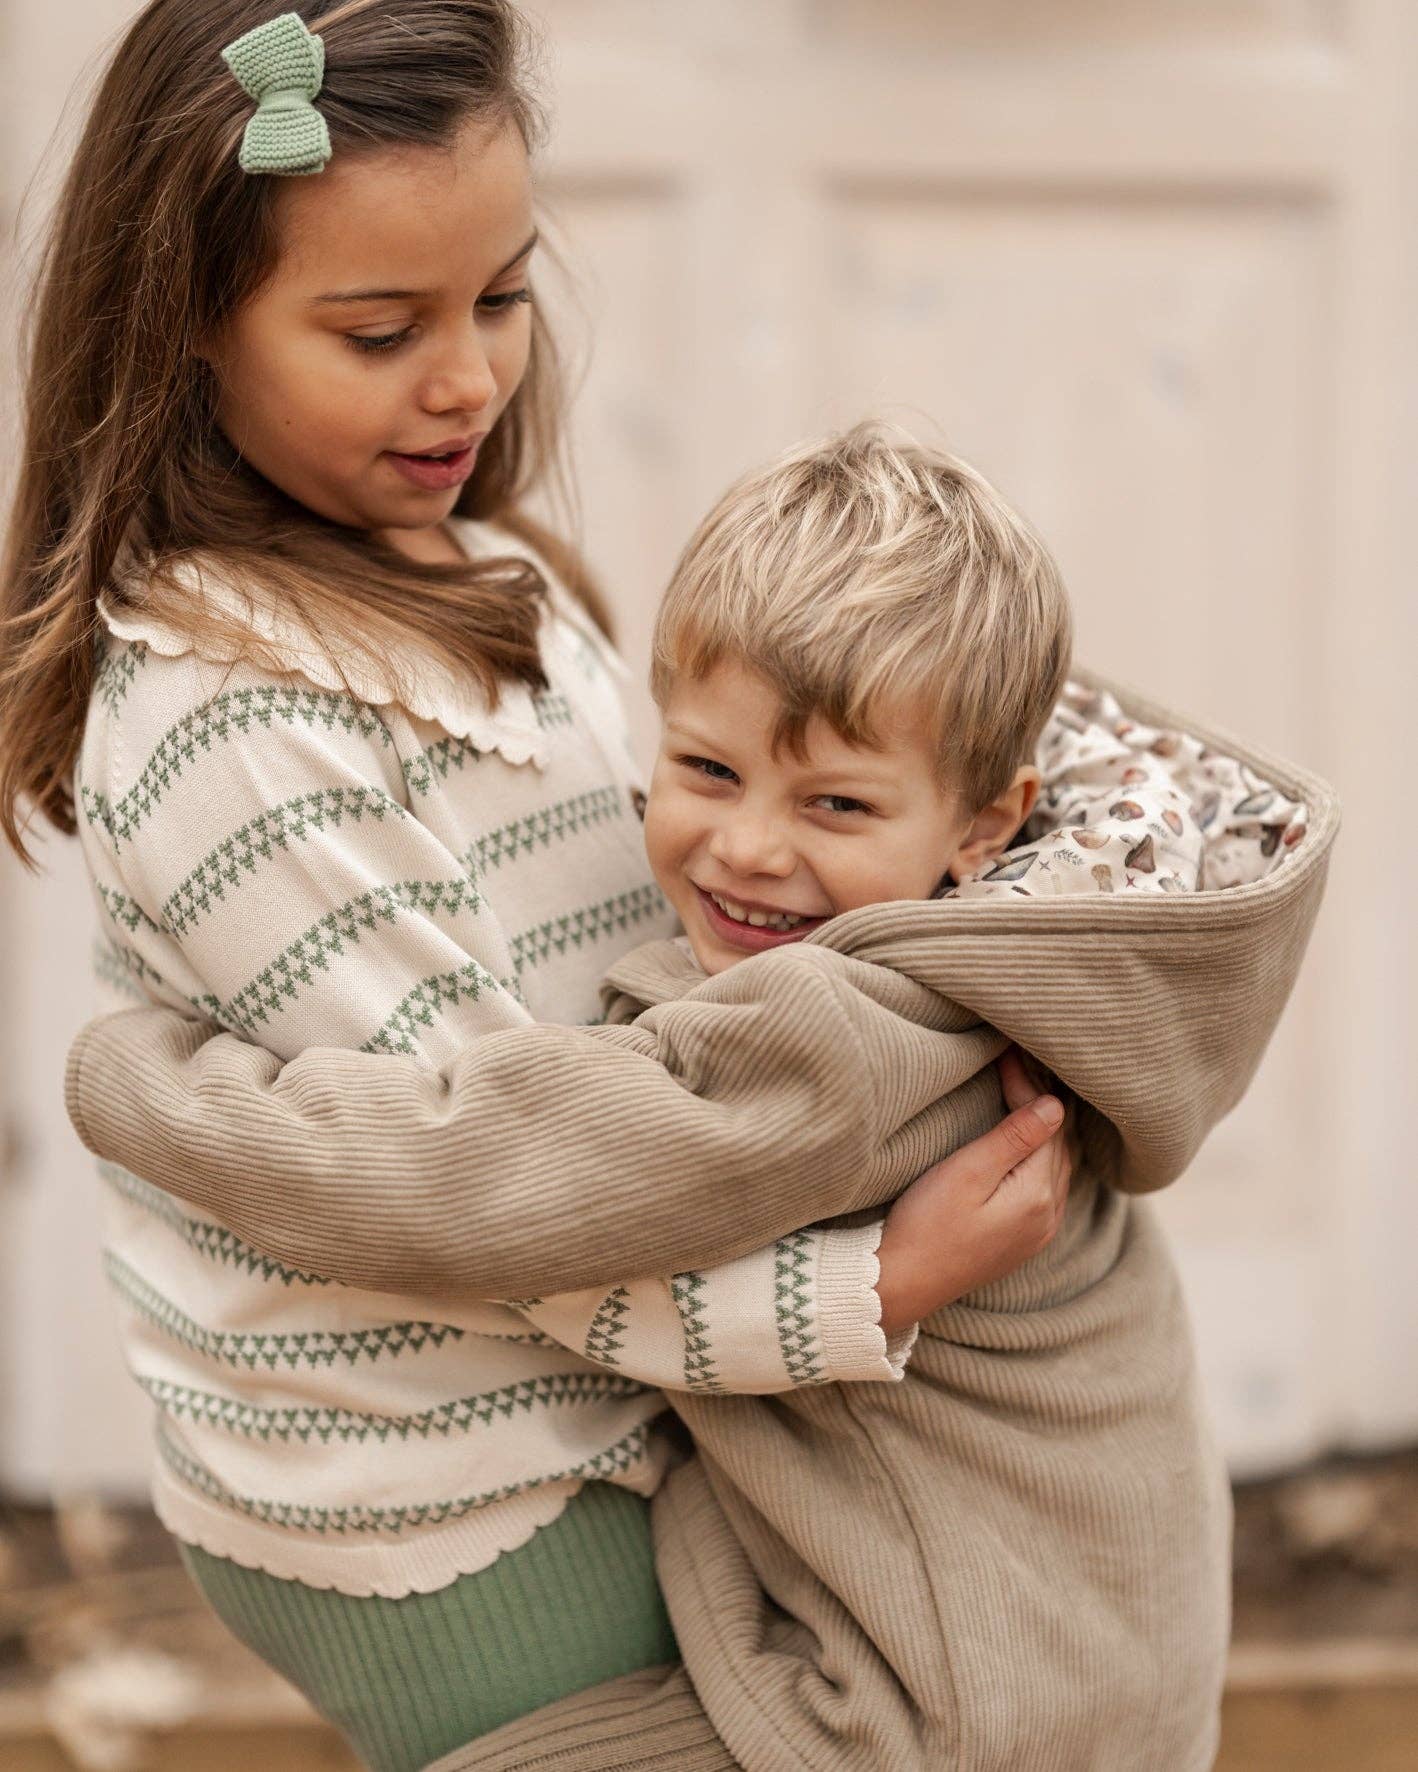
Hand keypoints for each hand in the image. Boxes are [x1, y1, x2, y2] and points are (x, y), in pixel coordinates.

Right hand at [875, 1047, 1071, 1336]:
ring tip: (1019, 1091)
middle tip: (1013, 1064)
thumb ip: (1013, 1138)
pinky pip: (1045, 1185)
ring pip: (1055, 1165)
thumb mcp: (967, 1172)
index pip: (1048, 1125)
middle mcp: (1048, 1216)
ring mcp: (1037, 1231)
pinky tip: (1024, 1140)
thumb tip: (1056, 1105)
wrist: (901, 1283)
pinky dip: (1038, 1155)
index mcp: (1038, 1196)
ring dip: (1041, 1129)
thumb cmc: (926, 1224)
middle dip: (1038, 1102)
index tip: (1004, 1054)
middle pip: (1058, 1145)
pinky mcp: (1021, 1240)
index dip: (1028, 1086)